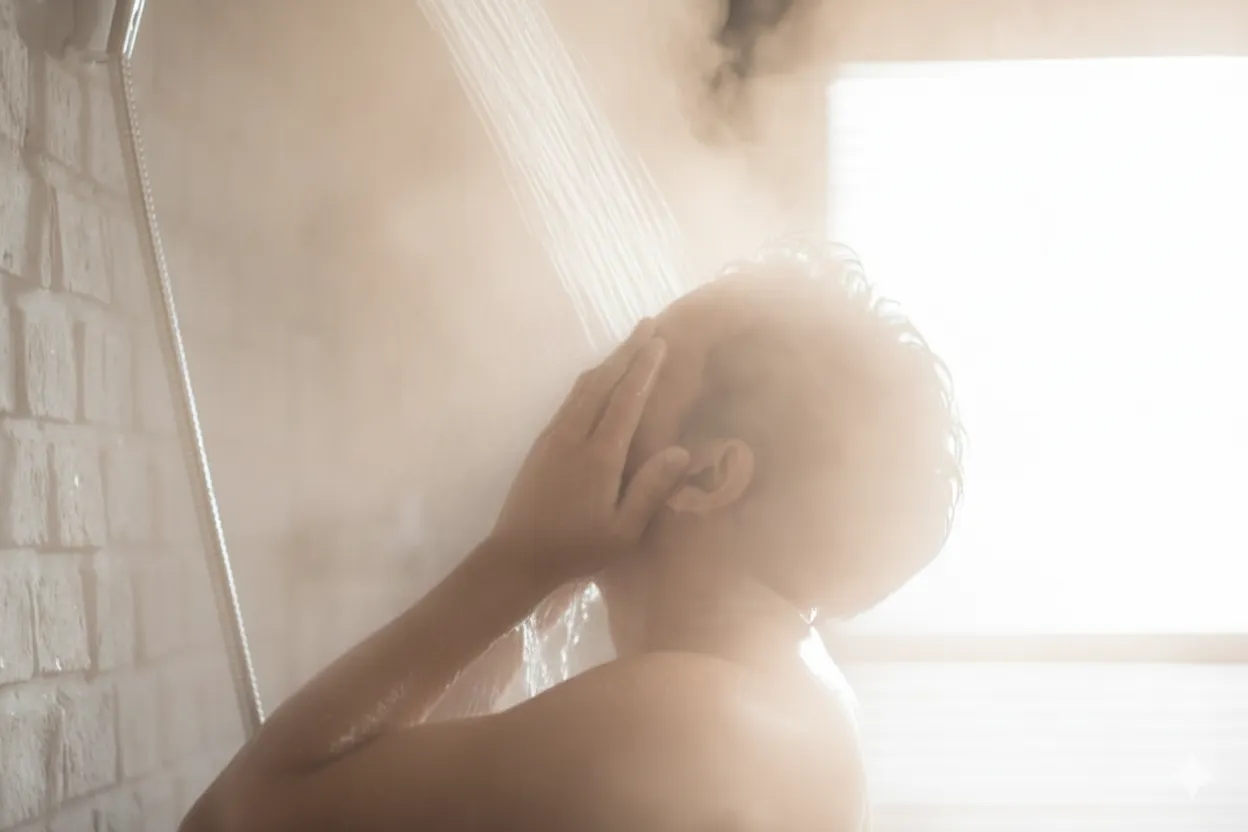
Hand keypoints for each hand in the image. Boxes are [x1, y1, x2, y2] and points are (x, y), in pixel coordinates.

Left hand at [491, 320, 690, 586]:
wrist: (516, 557)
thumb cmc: (576, 549)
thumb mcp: (623, 531)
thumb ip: (650, 489)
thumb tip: (680, 450)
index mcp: (599, 456)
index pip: (627, 400)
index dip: (644, 369)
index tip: (660, 341)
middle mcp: (574, 436)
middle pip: (603, 382)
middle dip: (626, 352)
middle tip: (647, 324)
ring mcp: (553, 437)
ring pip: (583, 388)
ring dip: (607, 362)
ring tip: (627, 345)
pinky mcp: (541, 444)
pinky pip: (570, 400)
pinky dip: (589, 381)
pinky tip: (596, 381)